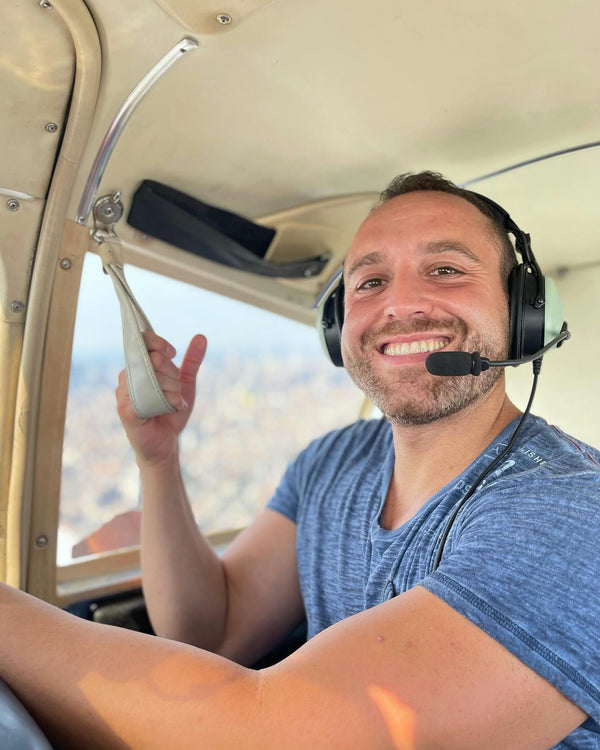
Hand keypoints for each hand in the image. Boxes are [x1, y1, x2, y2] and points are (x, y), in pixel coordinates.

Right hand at [116, 332, 206, 465]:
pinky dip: (167, 401)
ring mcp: (123, 394)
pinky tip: (171, 408)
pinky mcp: (126, 410)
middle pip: (154, 359)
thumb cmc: (170, 412)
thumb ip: (192, 360)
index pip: (142, 342)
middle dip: (173, 373)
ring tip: (175, 402)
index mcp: (138, 367)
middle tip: (176, 390)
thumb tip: (201, 336)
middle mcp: (127, 377)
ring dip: (172, 389)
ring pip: (153, 377)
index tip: (173, 353)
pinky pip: (149, 397)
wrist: (166, 444)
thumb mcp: (185, 383)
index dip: (160, 343)